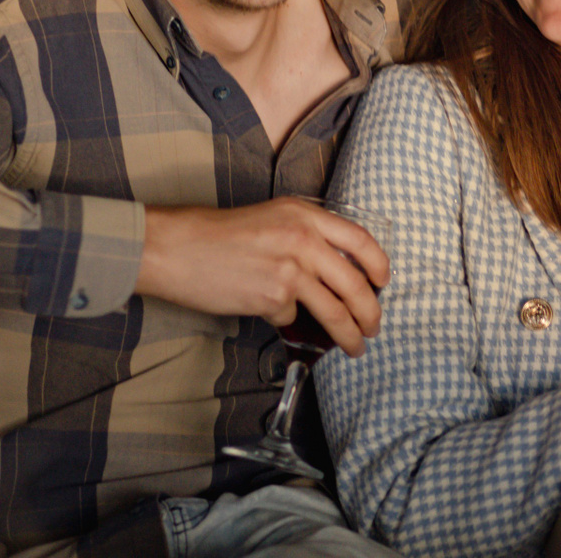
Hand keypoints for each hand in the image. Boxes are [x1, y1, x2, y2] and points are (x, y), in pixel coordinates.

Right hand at [134, 198, 389, 355]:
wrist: (177, 247)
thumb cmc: (218, 234)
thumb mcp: (272, 219)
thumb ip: (306, 236)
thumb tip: (334, 271)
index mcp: (305, 214)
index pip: (360, 240)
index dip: (379, 265)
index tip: (383, 282)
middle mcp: (304, 238)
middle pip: (355, 282)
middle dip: (370, 311)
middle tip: (374, 326)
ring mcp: (290, 269)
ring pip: (335, 310)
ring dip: (350, 334)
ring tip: (356, 347)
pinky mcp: (272, 297)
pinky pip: (291, 317)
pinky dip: (284, 320)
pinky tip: (266, 310)